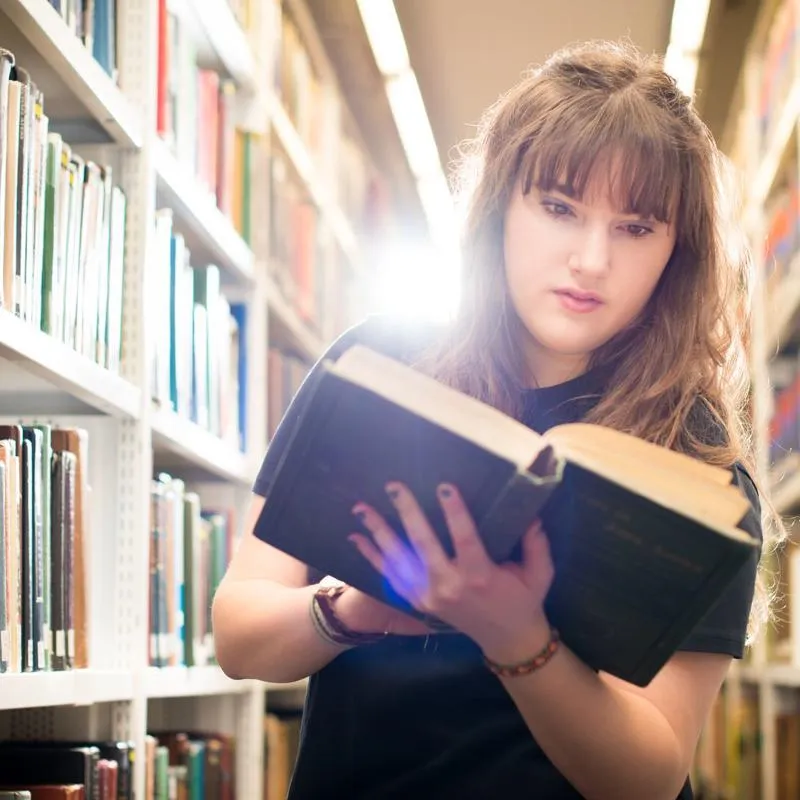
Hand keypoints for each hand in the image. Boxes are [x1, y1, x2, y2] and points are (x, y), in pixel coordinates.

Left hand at [347, 481, 554, 656]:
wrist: (507, 640)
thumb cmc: (524, 600)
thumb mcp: (539, 573)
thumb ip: (535, 543)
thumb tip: (531, 512)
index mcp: (481, 575)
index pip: (465, 538)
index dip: (454, 512)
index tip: (443, 486)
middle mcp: (450, 586)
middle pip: (424, 544)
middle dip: (407, 512)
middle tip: (393, 486)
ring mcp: (430, 596)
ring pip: (400, 559)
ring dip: (379, 531)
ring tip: (361, 508)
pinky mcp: (418, 602)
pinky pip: (391, 577)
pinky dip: (372, 557)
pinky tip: (356, 537)